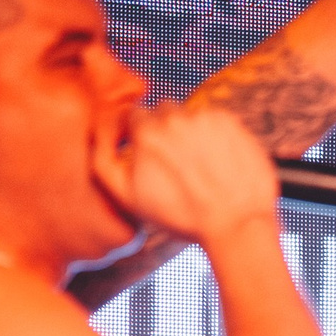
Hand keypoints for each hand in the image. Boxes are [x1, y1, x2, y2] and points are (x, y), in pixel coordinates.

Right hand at [92, 100, 279, 247]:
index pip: (135, 116)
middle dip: (165, 130)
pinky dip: (216, 136)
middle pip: (163, 110)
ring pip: (190, 114)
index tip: (151, 154)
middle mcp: (175, 115)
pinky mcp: (232, 121)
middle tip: (177, 162)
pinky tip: (220, 163)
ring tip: (201, 166)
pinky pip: (216, 120)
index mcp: (147, 130)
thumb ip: (103, 160)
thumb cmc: (180, 216)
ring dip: (191, 132)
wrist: (235, 225)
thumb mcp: (128, 197)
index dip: (141, 135)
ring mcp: (205, 116)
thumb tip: (100, 132)